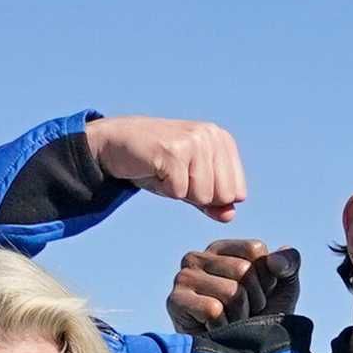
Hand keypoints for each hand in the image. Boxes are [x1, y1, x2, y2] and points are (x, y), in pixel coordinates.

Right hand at [85, 114, 246, 219]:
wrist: (115, 144)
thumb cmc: (156, 164)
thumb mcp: (190, 185)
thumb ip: (213, 202)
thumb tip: (230, 216)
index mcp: (223, 141)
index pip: (237, 193)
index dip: (211, 197)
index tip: (189, 178)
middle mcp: (212, 136)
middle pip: (223, 196)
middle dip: (196, 196)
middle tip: (175, 175)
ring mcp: (194, 141)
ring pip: (203, 196)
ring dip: (179, 191)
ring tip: (165, 171)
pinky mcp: (174, 151)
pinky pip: (179, 193)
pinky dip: (164, 189)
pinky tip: (154, 169)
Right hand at [167, 236, 296, 351]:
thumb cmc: (261, 318)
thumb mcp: (283, 287)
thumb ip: (289, 263)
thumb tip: (276, 260)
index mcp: (221, 249)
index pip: (254, 249)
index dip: (267, 277)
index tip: (259, 293)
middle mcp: (197, 258)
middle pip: (244, 270)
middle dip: (254, 299)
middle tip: (245, 314)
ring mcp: (183, 278)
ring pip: (231, 292)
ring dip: (240, 316)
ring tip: (232, 322)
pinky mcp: (174, 301)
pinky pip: (213, 309)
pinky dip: (223, 326)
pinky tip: (216, 330)